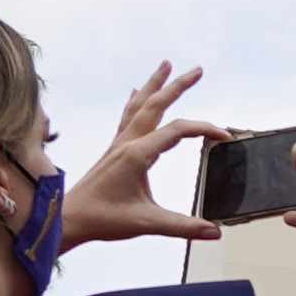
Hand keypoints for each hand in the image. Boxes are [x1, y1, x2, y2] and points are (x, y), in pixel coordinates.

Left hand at [62, 61, 220, 245]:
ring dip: (155, 85)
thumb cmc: (103, 219)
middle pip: (155, 104)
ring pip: (139, 105)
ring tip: (165, 65)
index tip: (225, 136)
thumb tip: (215, 230)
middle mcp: (127, 143)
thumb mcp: (146, 223)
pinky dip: (136, 101)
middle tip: (197, 70)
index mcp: (136, 155)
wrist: (70, 219)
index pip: (177, 131)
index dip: (204, 129)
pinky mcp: (114, 150)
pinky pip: (127, 117)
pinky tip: (136, 92)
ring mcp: (119, 144)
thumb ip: (183, 226)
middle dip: (177, 85)